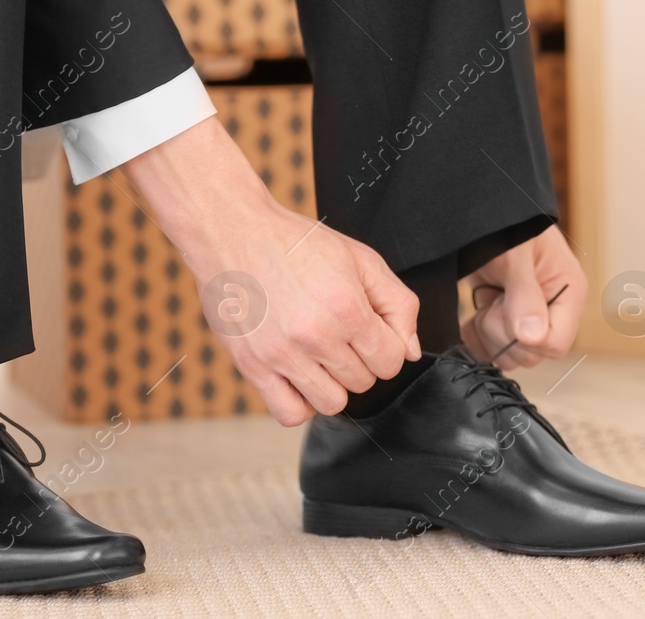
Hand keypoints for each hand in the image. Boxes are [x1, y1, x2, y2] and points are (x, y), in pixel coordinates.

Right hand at [123, 117, 419, 425]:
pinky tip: (300, 374)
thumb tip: (411, 351)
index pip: (392, 361)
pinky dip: (301, 402)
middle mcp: (315, 335)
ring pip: (332, 403)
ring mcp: (281, 354)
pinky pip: (290, 413)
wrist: (233, 232)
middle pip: (364, 382)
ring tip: (320, 354)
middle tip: (339, 332)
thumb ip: (397, 303)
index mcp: (347, 307)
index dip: (387, 345)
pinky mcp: (252, 365)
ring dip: (333, 382)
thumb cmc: (296, 243)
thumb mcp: (360, 258)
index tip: (370, 330)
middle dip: (360, 360)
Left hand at [461, 225, 586, 368]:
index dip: (528, 337)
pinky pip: (490, 353)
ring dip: (488, 333)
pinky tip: (476, 312)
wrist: (481, 219)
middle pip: (531, 354)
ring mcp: (529, 321)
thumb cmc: (506, 227)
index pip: (557, 344)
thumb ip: (524, 295)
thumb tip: (533, 336)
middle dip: (503, 331)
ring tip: (487, 299)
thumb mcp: (515, 255)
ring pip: (509, 357)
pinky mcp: (507, 327)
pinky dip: (476, 337)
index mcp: (568, 293)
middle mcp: (553, 312)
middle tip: (494, 298)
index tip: (508, 308)